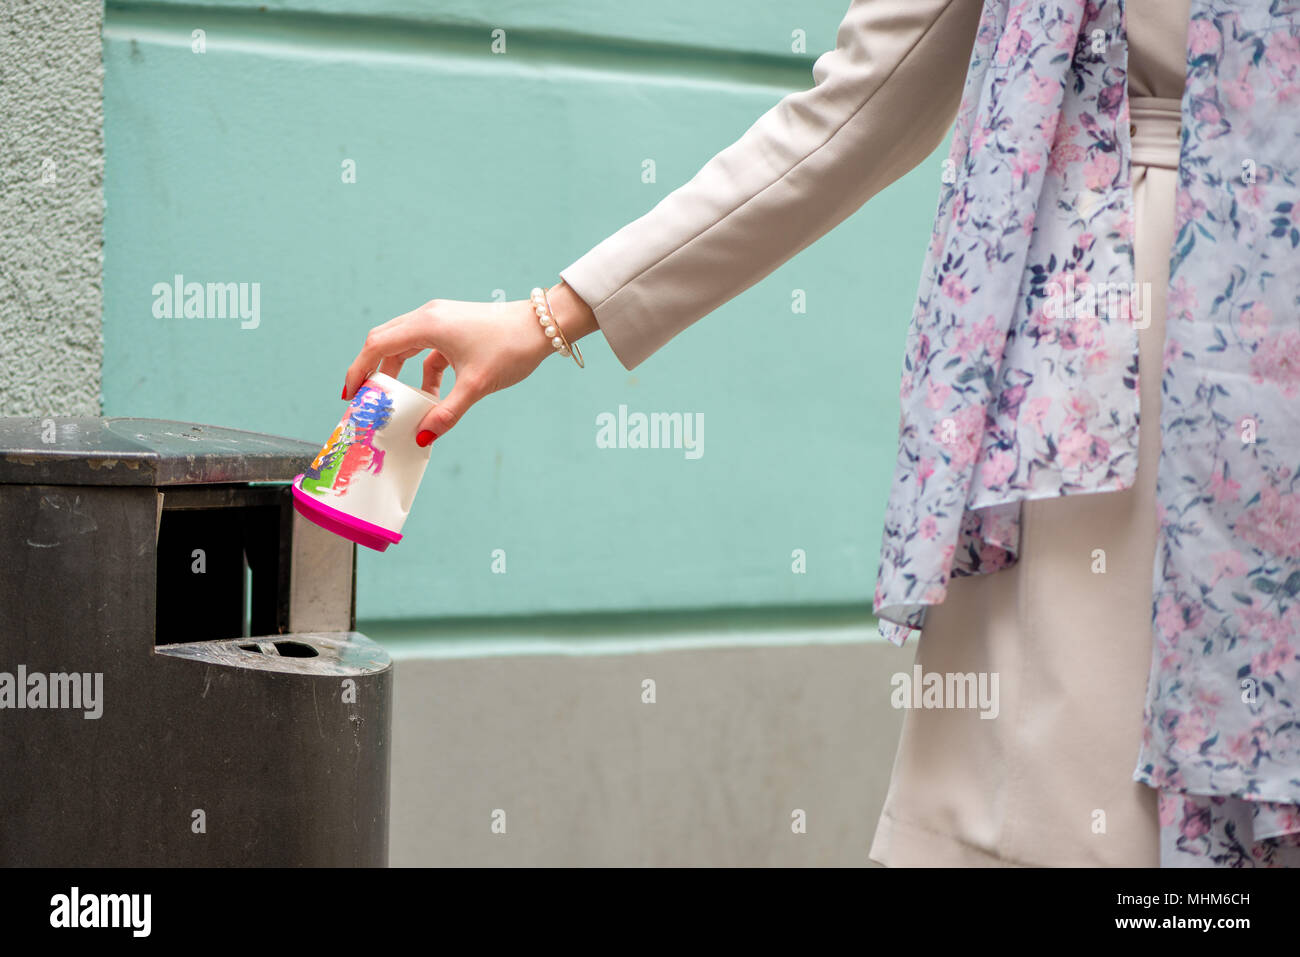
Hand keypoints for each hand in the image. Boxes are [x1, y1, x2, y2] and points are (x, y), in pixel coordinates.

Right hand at [343, 283, 596, 442]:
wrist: (543, 325)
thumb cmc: (510, 348)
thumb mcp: (475, 386)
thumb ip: (446, 413)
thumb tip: (421, 437)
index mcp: (427, 324)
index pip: (377, 346)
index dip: (358, 370)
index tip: (350, 396)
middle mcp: (428, 316)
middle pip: (385, 342)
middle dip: (372, 371)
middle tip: (364, 400)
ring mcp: (441, 319)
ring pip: (405, 345)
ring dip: (398, 372)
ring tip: (394, 401)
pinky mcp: (454, 327)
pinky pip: (426, 349)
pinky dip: (422, 370)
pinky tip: (429, 394)